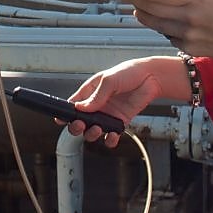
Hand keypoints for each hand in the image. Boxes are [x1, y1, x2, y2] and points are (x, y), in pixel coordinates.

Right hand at [64, 56, 187, 147]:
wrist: (151, 78)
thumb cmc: (129, 72)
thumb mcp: (109, 80)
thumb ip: (96, 96)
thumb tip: (82, 108)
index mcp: (90, 91)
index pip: (73, 104)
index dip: (65, 113)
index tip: (61, 119)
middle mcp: (97, 105)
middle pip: (79, 121)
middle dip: (76, 126)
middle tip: (80, 125)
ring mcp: (108, 114)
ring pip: (93, 130)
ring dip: (92, 134)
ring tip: (97, 129)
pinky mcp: (120, 122)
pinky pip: (111, 135)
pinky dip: (110, 139)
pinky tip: (112, 136)